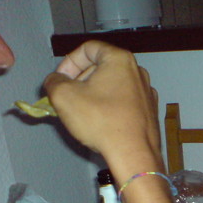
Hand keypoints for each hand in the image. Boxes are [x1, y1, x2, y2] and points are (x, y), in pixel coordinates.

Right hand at [43, 41, 162, 176]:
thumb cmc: (102, 122)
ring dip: (93, 95)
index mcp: (120, 60)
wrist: (133, 154)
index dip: (69, 62)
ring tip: (82, 113)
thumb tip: (55, 82)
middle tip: (67, 97)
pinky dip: (109, 108)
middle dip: (80, 80)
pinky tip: (100, 123)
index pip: (88, 49)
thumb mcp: (63, 96)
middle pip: (102, 67)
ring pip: (113, 87)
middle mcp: (138, 73)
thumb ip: (53, 81)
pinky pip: (124, 103)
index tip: (60, 79)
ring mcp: (146, 93)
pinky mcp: (149, 112)